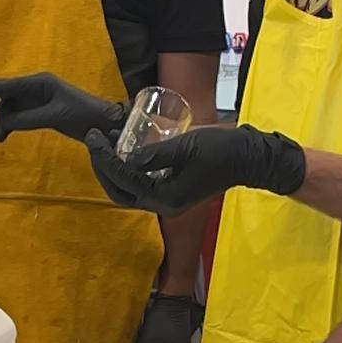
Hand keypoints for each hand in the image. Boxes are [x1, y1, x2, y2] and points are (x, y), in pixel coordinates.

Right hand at [0, 73, 127, 143]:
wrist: (105, 124)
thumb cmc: (84, 116)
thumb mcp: (55, 117)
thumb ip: (28, 118)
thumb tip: (4, 123)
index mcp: (39, 82)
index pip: (6, 87)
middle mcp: (36, 86)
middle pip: (2, 89)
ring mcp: (37, 98)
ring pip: (9, 106)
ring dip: (1, 120)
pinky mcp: (40, 110)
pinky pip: (17, 114)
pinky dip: (9, 123)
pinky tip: (3, 133)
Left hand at [85, 124, 305, 215]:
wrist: (247, 158)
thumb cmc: (221, 150)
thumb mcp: (186, 146)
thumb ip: (155, 154)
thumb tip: (125, 158)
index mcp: (166, 199)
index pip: (124, 181)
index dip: (104, 159)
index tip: (95, 137)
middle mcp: (164, 205)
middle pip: (120, 193)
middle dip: (102, 169)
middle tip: (94, 142)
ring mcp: (168, 199)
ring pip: (128, 191)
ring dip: (113, 170)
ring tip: (103, 144)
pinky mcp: (172, 190)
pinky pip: (141, 184)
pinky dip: (128, 170)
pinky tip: (124, 150)